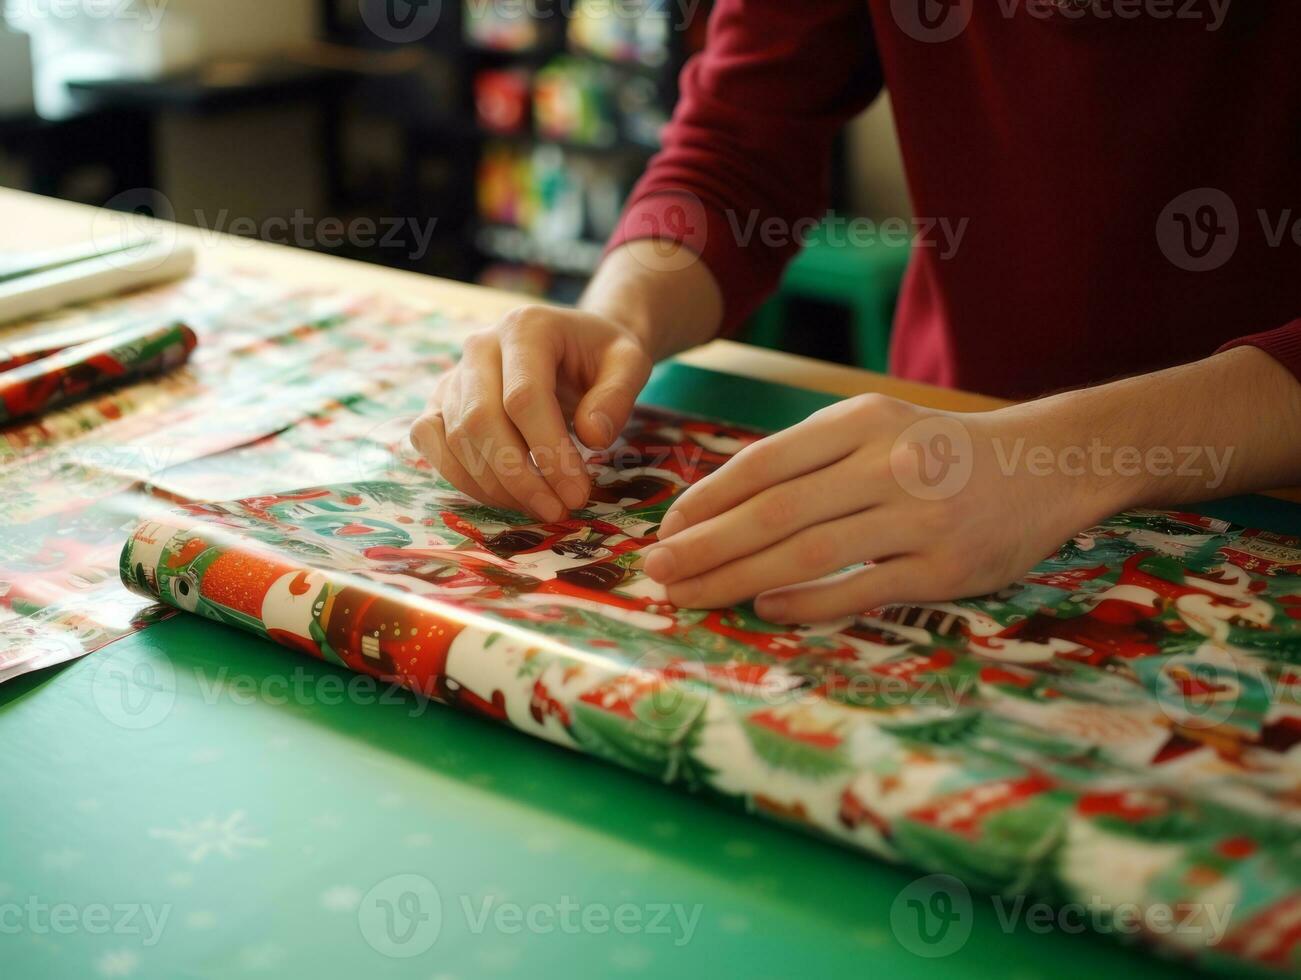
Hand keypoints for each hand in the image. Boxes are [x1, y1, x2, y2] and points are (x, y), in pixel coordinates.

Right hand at [411, 305, 652, 520]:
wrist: (575, 343)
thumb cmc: (601, 356)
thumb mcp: (629, 363)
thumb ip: (618, 396)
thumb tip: (593, 438)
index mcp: (525, 327)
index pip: (524, 397)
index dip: (548, 452)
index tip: (577, 494)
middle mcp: (479, 345)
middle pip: (482, 420)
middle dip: (520, 478)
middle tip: (558, 511)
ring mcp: (454, 373)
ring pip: (456, 437)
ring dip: (495, 486)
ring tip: (540, 507)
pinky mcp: (440, 400)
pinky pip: (430, 440)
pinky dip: (460, 477)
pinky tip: (503, 496)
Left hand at [643, 393, 1115, 622]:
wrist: (1043, 465)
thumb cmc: (938, 450)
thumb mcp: (875, 428)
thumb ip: (808, 460)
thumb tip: (718, 508)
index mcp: (860, 422)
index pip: (764, 463)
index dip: (707, 499)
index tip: (667, 530)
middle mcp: (886, 463)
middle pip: (774, 511)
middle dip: (706, 545)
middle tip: (657, 572)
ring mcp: (918, 517)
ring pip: (809, 552)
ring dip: (739, 578)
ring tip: (691, 597)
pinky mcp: (946, 567)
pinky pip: (863, 588)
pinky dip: (808, 601)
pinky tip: (765, 608)